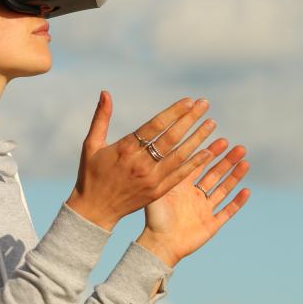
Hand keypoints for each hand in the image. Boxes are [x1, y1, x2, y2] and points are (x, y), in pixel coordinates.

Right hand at [66, 91, 218, 230]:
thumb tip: (105, 93)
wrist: (95, 210)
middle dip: (190, 119)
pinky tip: (208, 152)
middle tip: (205, 104)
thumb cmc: (91, 174)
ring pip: (180, 156)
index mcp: (125, 149)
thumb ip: (101, 118)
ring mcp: (151, 179)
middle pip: (171, 138)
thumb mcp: (91, 145)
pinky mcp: (158, 192)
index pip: (155, 126)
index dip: (174, 112)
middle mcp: (141, 164)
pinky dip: (195, 164)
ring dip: (198, 138)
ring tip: (211, 123)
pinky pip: (180, 176)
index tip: (189, 101)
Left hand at [136, 141, 251, 266]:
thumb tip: (171, 148)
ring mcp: (204, 210)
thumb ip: (168, 171)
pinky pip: (228, 211)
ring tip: (245, 162)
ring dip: (235, 176)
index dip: (211, 153)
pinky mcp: (212, 225)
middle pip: (215, 174)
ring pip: (224, 190)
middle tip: (239, 148)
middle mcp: (195, 196)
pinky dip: (237, 202)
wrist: (159, 245)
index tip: (222, 140)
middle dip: (227, 161)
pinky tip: (246, 191)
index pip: (200, 165)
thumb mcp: (160, 190)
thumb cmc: (155, 218)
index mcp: (183, 187)